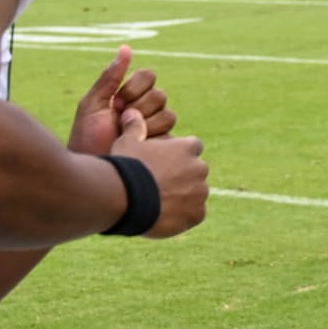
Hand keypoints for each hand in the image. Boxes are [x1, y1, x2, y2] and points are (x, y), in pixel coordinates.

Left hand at [68, 45, 175, 155]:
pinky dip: (153, 138)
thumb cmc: (85, 139)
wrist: (91, 172)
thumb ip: (110, 77)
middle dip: (139, 108)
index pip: (149, 76)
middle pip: (160, 95)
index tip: (116, 101)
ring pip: (168, 114)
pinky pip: (171, 135)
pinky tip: (137, 147)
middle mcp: (144, 111)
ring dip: (146, 124)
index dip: (135, 87)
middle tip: (120, 122)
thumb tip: (126, 47)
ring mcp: (155, 130)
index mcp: (128, 97)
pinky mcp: (162, 150)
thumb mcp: (93, 104)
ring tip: (127, 137)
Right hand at [111, 108, 208, 238]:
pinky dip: (184, 215)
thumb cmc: (128, 166)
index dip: (179, 154)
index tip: (166, 162)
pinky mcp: (197, 214)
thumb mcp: (127, 142)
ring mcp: (200, 192)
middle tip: (161, 185)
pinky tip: (166, 216)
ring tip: (161, 203)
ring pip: (196, 194)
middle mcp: (199, 168)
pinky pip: (195, 214)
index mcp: (187, 148)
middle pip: (196, 171)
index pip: (192, 147)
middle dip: (183, 177)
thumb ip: (134, 127)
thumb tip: (132, 112)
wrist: (128, 197)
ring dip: (184, 197)